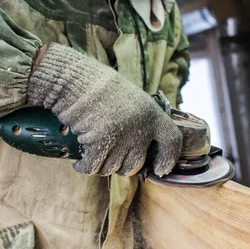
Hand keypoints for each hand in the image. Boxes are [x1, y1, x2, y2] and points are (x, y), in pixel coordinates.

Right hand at [27, 43, 181, 175]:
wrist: (78, 79)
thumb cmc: (102, 88)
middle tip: (110, 156)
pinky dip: (84, 167)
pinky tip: (79, 164)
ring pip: (113, 168)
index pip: (172, 142)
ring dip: (101, 166)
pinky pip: (93, 167)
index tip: (160, 169)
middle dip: (122, 166)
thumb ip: (142, 122)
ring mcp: (121, 137)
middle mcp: (140, 128)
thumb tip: (142, 149)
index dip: (168, 159)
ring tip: (92, 153)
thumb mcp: (133, 100)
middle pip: (135, 165)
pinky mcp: (100, 143)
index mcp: (153, 114)